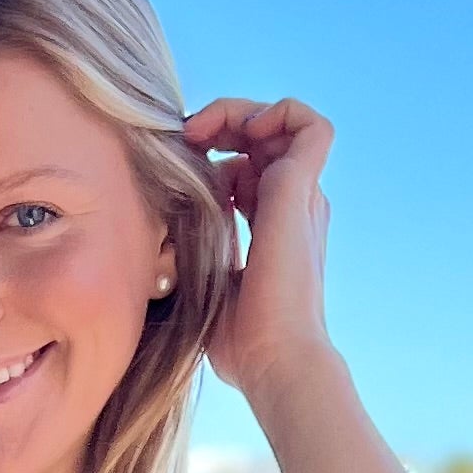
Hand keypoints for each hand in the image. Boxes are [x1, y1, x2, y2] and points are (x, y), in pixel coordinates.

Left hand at [184, 95, 335, 407]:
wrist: (275, 361)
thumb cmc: (241, 343)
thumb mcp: (206, 285)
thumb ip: (195, 253)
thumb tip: (164, 240)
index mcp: (274, 227)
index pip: (244, 171)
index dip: (209, 159)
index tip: (175, 168)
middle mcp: (294, 206)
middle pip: (262, 138)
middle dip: (221, 124)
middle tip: (185, 138)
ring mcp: (301, 196)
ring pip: (284, 121)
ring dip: (240, 112)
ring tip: (203, 130)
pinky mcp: (301, 189)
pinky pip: (309, 124)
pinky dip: (276, 112)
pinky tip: (238, 132)